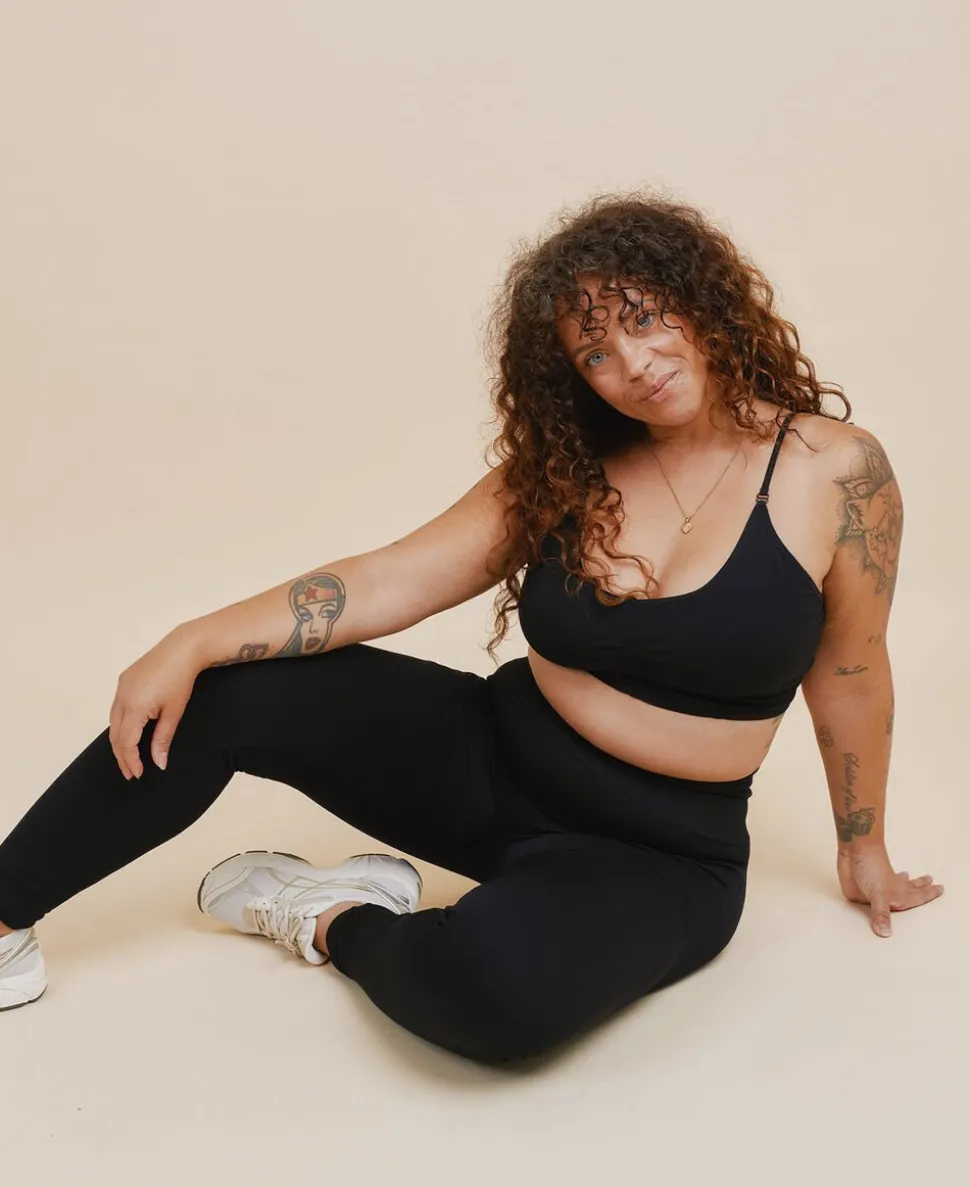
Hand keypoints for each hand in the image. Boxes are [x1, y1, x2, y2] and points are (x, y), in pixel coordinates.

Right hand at [108, 626, 204, 779]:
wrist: (183, 648)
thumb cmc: (181, 679)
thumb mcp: (174, 712)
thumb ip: (163, 739)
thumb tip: (158, 762)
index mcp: (134, 707)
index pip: (126, 743)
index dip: (131, 761)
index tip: (138, 774)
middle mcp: (122, 697)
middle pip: (116, 735)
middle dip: (122, 756)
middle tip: (131, 772)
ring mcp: (121, 687)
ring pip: (113, 722)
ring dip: (120, 740)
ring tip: (129, 756)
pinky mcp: (124, 680)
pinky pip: (117, 708)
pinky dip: (121, 724)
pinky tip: (129, 732)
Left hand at [837, 845, 943, 937]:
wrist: (853, 850)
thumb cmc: (871, 865)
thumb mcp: (879, 894)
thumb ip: (881, 914)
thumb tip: (885, 933)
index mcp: (898, 893)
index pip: (917, 896)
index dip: (928, 894)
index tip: (940, 889)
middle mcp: (889, 891)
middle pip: (908, 889)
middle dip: (920, 887)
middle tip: (931, 882)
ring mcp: (875, 888)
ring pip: (893, 887)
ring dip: (902, 884)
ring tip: (909, 878)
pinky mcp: (860, 889)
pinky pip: (871, 894)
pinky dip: (876, 893)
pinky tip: (877, 887)